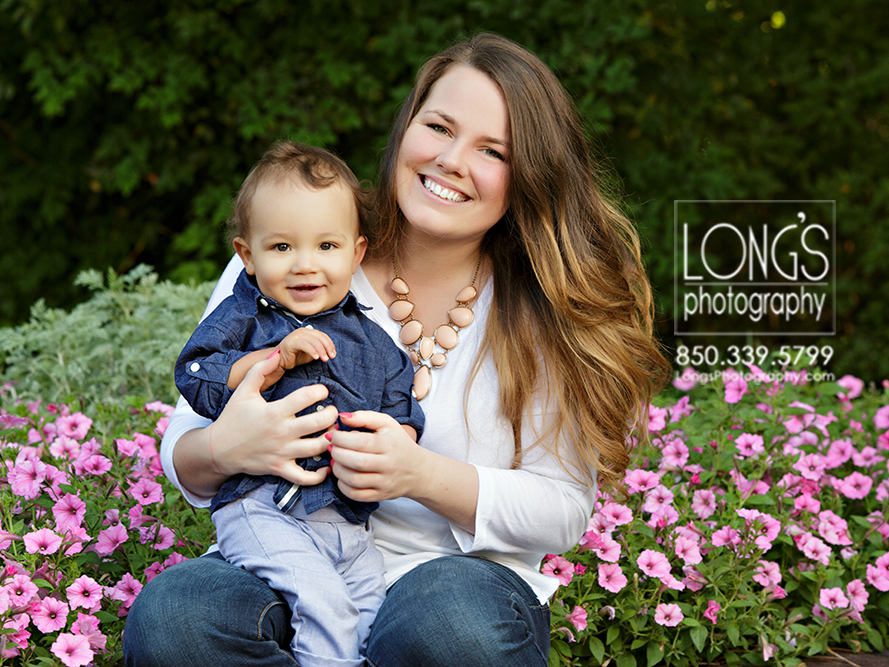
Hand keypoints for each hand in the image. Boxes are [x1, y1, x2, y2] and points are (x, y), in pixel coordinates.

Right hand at [208, 353, 336, 486]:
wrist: (218, 449)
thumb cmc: (233, 418)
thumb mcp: (244, 391)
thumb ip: (260, 369)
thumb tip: (277, 353)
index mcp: (274, 411)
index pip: (307, 397)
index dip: (320, 391)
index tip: (322, 391)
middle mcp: (281, 432)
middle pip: (320, 422)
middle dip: (332, 414)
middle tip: (333, 411)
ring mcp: (282, 453)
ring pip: (318, 448)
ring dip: (331, 439)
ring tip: (332, 431)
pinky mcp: (281, 469)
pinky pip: (306, 478)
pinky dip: (320, 474)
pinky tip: (326, 463)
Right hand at [278, 328, 336, 368]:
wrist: (280, 361)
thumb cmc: (295, 356)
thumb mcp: (311, 352)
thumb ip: (319, 349)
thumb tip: (331, 352)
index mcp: (308, 332)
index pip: (322, 335)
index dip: (330, 344)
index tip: (333, 354)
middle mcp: (302, 331)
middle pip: (319, 336)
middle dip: (327, 347)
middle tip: (331, 357)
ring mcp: (296, 335)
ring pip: (313, 340)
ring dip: (321, 350)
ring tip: (325, 359)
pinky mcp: (291, 342)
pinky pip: (304, 344)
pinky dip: (312, 351)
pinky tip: (316, 358)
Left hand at [325, 411, 427, 502]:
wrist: (418, 471)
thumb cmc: (398, 443)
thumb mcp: (387, 424)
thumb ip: (364, 417)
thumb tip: (342, 417)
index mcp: (389, 445)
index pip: (361, 443)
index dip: (341, 439)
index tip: (332, 435)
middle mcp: (388, 465)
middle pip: (356, 462)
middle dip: (337, 454)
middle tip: (331, 448)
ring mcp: (385, 482)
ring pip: (354, 480)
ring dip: (338, 470)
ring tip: (335, 461)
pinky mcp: (380, 495)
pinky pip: (356, 495)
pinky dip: (343, 486)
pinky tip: (342, 476)